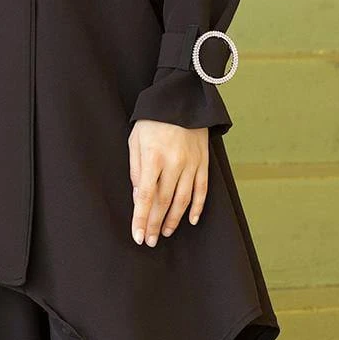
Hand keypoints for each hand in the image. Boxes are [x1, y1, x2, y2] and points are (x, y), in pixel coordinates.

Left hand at [128, 119, 208, 246]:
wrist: (182, 98)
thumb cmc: (153, 120)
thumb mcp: (135, 141)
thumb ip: (136, 170)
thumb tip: (140, 197)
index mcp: (153, 157)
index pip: (146, 196)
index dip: (141, 219)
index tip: (138, 236)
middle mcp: (174, 163)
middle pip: (164, 202)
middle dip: (156, 224)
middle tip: (150, 241)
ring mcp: (191, 163)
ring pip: (183, 199)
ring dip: (174, 219)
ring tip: (166, 233)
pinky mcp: (203, 162)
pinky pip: (202, 189)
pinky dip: (197, 207)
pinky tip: (190, 220)